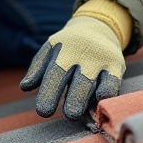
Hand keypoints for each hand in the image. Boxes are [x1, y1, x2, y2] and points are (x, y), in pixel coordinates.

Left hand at [20, 0, 130, 120]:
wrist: (98, 26)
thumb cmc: (68, 46)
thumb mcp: (50, 50)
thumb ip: (37, 68)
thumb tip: (25, 87)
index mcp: (64, 49)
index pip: (56, 74)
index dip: (49, 94)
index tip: (43, 112)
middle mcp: (84, 53)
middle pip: (80, 82)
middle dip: (74, 101)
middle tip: (68, 116)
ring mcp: (101, 59)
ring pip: (97, 84)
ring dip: (86, 102)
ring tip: (76, 114)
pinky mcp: (117, 65)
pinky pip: (112, 84)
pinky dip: (106, 94)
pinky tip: (98, 101)